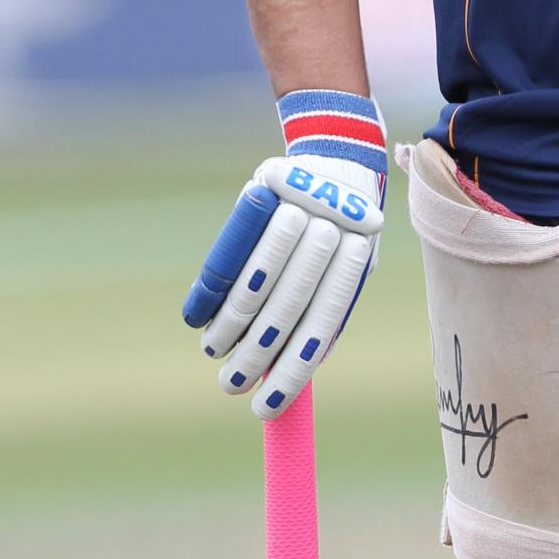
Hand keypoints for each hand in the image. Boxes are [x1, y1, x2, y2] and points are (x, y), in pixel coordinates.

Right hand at [181, 91, 387, 417]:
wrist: (336, 151)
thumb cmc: (342, 225)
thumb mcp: (351, 261)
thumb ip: (329, 305)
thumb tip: (303, 367)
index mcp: (359, 254)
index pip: (324, 322)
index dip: (294, 367)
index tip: (268, 406)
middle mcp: (334, 228)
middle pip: (289, 304)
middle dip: (256, 353)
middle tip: (231, 387)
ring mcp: (298, 205)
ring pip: (257, 279)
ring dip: (231, 325)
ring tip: (214, 354)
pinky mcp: (265, 190)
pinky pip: (231, 251)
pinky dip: (212, 290)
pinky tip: (199, 320)